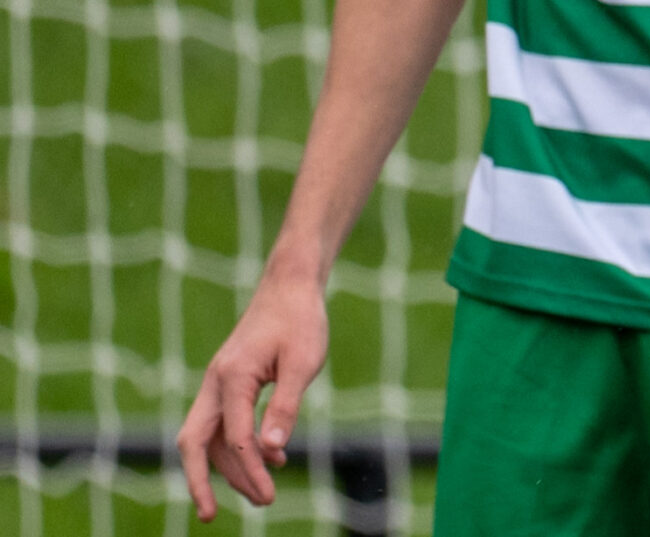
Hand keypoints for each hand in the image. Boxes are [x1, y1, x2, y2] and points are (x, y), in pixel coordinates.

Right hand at [177, 274, 329, 519]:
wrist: (290, 286)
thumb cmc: (301, 320)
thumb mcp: (305, 362)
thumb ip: (287, 405)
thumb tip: (272, 450)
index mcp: (232, 377)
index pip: (235, 438)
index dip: (249, 471)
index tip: (268, 496)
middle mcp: (215, 382)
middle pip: (194, 443)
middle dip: (201, 482)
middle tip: (212, 517)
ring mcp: (217, 382)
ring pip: (209, 436)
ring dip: (228, 467)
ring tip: (261, 494)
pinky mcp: (228, 382)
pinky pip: (223, 423)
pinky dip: (239, 446)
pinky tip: (272, 457)